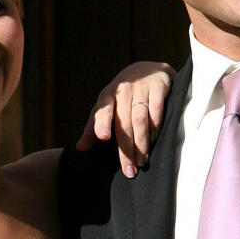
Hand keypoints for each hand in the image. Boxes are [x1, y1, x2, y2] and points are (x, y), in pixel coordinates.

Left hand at [77, 61, 174, 176]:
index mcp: (107, 95)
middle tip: (129, 169)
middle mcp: (123, 90)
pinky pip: (157, 110)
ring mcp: (141, 87)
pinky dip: (155, 126)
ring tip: (142, 161)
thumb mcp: (106, 106)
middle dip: (126, 149)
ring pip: (141, 119)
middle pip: (124, 123)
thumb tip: (80, 147)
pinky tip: (153, 140)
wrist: (148, 69)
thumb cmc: (122, 94)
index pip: (103, 109)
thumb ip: (93, 126)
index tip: (103, 137)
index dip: (102, 122)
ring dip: (141, 143)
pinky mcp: (158, 87)